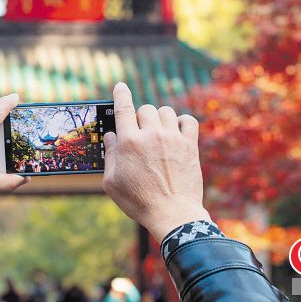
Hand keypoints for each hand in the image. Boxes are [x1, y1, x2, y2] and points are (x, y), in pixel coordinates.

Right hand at [102, 82, 210, 241]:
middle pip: (145, 109)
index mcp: (130, 142)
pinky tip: (176, 131)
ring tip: (158, 133)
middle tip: (140, 134)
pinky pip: (188, 120)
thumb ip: (110, 155)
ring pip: (165, 111)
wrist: (173, 214)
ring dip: (159, 119)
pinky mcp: (190, 145)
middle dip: (140, 118)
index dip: (121, 94)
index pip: (124, 108)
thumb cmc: (139, 201)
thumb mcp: (112, 182)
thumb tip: (111, 136)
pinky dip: (182, 122)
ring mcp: (172, 138)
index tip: (121, 87)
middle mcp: (151, 135)